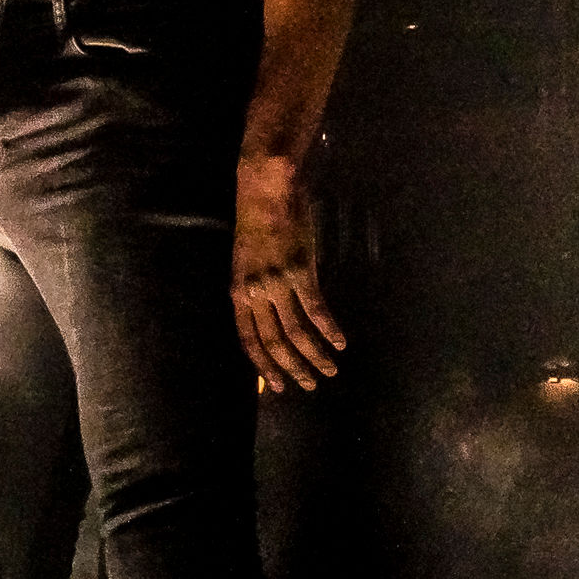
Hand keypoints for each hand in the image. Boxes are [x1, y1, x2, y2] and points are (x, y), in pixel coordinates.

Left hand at [232, 158, 345, 393]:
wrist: (266, 191)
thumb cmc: (256, 223)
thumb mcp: (246, 262)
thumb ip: (254, 291)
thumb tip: (269, 318)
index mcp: (238, 292)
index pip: (248, 340)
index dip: (264, 367)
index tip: (279, 387)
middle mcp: (255, 293)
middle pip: (274, 342)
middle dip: (293, 369)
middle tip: (311, 384)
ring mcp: (279, 284)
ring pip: (297, 333)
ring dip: (315, 356)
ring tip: (331, 369)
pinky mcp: (302, 272)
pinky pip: (317, 311)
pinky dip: (330, 330)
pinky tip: (340, 342)